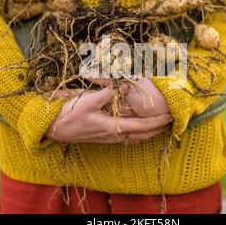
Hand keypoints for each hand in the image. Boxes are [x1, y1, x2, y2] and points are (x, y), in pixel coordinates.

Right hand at [45, 85, 172, 144]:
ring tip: (160, 127)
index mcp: (113, 128)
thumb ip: (107, 93)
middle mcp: (114, 135)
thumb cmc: (70, 114)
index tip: (170, 118)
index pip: (141, 127)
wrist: (54, 128)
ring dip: (149, 133)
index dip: (157, 123)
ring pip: (135, 138)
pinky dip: (138, 134)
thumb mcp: (88, 101)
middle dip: (157, 130)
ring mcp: (109, 137)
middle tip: (171, 123)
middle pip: (142, 136)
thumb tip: (123, 86)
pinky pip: (126, 138)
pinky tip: (139, 130)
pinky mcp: (104, 136)